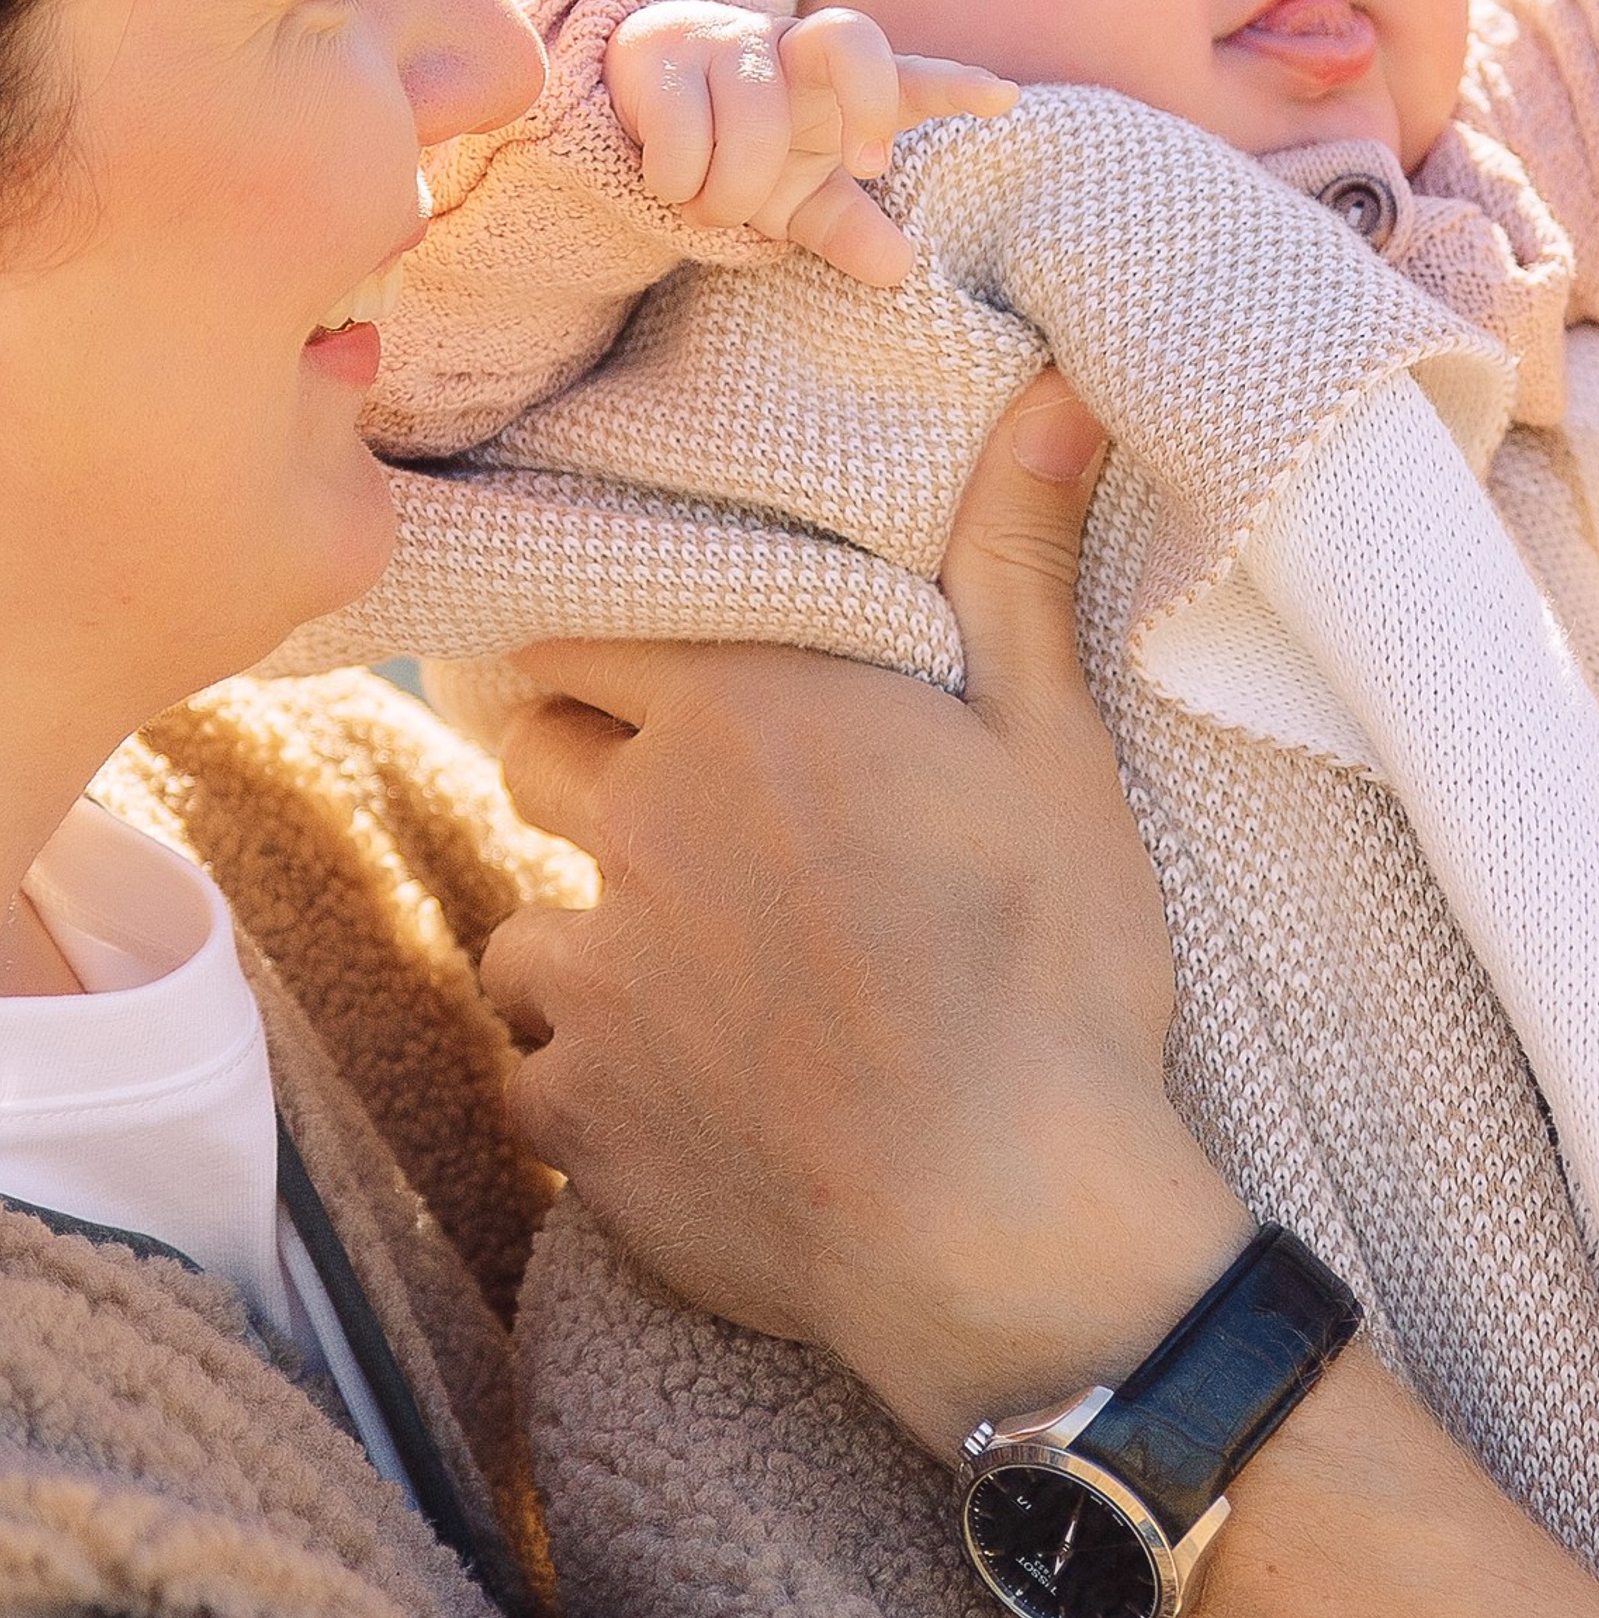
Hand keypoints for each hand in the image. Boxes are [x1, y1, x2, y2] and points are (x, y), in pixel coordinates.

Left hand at [479, 372, 1246, 1453]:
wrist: (1012, 1228)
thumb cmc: (1053, 974)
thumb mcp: (1057, 750)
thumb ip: (1015, 564)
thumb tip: (1053, 389)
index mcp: (745, 713)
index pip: (592, 627)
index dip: (616, 646)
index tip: (649, 669)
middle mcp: (638, 826)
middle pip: (530, 749)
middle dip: (581, 764)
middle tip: (676, 808)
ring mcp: (593, 978)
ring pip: (521, 916)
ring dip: (579, 930)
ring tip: (682, 965)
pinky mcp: (576, 1115)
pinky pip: (533, 1066)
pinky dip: (587, 1071)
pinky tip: (681, 1087)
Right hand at [602, 0, 1014, 282]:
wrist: (638, 95)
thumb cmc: (743, 147)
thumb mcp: (798, 198)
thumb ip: (848, 228)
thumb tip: (901, 270)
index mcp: (841, 84)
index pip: (908, 74)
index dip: (955, 86)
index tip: (1005, 99)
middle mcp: (796, 49)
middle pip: (852, 38)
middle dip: (870, 101)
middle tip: (869, 166)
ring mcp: (732, 43)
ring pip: (754, 124)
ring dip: (732, 192)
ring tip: (712, 207)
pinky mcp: (666, 53)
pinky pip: (684, 135)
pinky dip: (679, 182)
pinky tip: (670, 180)